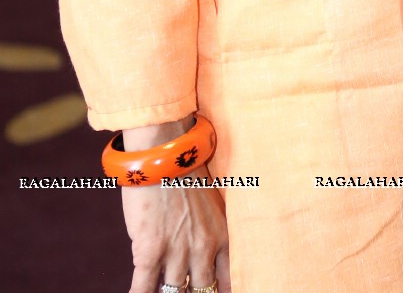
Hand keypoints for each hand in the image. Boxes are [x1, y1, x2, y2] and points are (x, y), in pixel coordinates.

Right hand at [121, 164, 230, 292]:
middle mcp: (204, 249)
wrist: (164, 153)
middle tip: (187, 291)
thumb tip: (197, 260)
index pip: (228, 281)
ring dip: (168, 292)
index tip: (215, 292)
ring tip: (164, 292)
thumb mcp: (211, 205)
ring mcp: (177, 253)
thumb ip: (208, 235)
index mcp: (222, 236)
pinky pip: (144, 290)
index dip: (220, 291)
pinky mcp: (150, 253)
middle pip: (203, 290)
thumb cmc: (186, 174)